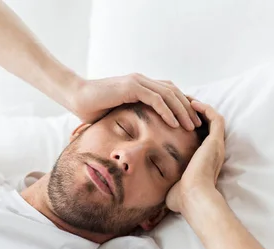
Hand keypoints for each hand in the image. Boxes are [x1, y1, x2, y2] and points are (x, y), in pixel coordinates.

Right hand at [69, 74, 201, 130]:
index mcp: (141, 86)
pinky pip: (156, 99)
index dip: (182, 106)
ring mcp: (138, 82)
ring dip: (182, 111)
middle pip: (174, 92)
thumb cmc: (92, 109)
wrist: (75, 97)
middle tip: (198, 126)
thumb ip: (130, 121)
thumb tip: (135, 141)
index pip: (169, 93)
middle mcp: (142, 81)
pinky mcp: (132, 87)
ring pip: (169, 94)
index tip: (190, 123)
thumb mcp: (117, 115)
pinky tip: (174, 124)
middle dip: (188, 109)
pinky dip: (167, 111)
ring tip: (191, 126)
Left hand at [166, 100, 225, 212]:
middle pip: (204, 124)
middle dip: (191, 112)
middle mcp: (211, 150)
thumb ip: (163, 182)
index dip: (185, 124)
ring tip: (184, 97)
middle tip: (177, 102)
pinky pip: (215, 118)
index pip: (196, 136)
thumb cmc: (181, 198)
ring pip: (211, 118)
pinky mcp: (216, 141)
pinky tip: (191, 102)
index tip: (172, 116)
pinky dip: (205, 109)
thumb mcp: (170, 187)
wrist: (193, 199)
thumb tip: (149, 188)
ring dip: (198, 107)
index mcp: (201, 159)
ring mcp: (215, 145)